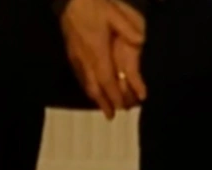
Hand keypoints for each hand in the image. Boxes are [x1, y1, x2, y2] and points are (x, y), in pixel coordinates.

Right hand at [59, 0, 146, 118]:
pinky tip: (89, 88)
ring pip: (85, 82)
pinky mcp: (71, 52)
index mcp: (98, 51)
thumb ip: (128, 29)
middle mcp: (86, 58)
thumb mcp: (114, 13)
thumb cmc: (92, 5)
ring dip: (94, 97)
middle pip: (94, 87)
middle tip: (110, 116)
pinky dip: (86, 85)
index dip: (113, 96)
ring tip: (101, 107)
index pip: (107, 79)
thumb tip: (141, 42)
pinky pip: (79, 75)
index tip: (119, 108)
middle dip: (103, 103)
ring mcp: (76, 56)